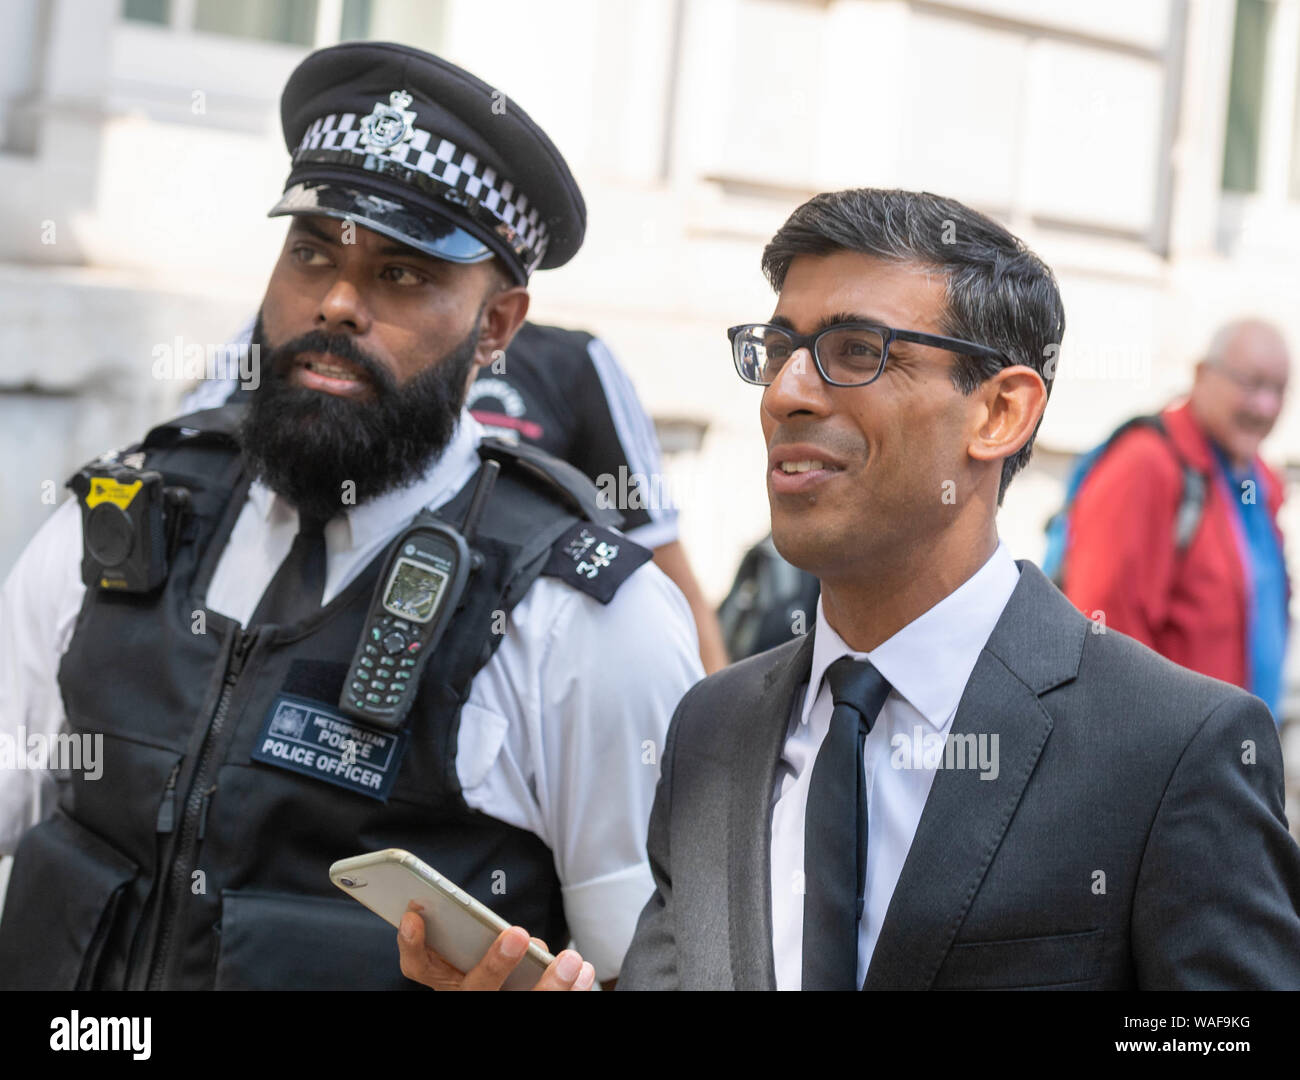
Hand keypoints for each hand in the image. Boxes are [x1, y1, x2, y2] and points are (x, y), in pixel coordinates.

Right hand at [396, 908, 595, 990]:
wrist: (511, 993)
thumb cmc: (494, 967)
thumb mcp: (480, 952)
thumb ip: (489, 938)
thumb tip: (526, 939)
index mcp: (448, 978)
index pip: (419, 966)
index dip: (412, 944)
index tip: (415, 915)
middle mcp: (466, 998)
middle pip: (474, 990)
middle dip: (495, 963)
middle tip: (519, 933)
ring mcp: (494, 1010)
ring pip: (519, 1006)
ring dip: (549, 985)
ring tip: (572, 960)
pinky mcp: (522, 1017)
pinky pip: (546, 1009)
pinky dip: (571, 992)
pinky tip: (586, 974)